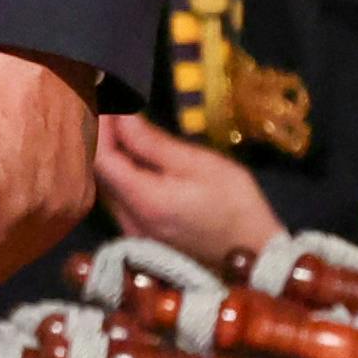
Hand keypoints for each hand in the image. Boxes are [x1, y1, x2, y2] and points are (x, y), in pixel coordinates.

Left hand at [93, 112, 287, 273]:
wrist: (257, 255)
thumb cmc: (237, 206)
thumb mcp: (201, 165)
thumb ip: (154, 143)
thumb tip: (121, 116)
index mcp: (144, 201)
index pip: (101, 158)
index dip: (99, 127)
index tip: (108, 102)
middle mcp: (128, 220)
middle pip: (100, 173)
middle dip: (102, 139)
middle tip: (113, 109)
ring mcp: (132, 233)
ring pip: (107, 187)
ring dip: (111, 157)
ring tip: (123, 129)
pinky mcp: (140, 238)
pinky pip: (119, 201)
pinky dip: (121, 176)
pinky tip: (136, 160)